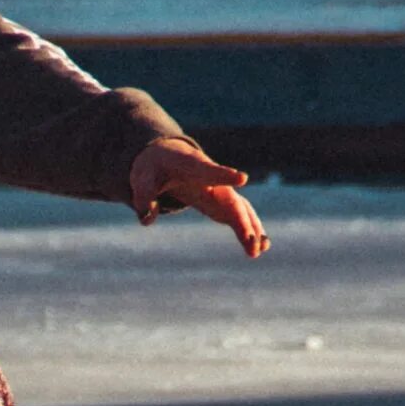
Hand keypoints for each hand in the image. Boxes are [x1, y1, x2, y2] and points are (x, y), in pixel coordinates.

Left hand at [129, 137, 268, 258]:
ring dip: (252, 228)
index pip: (209, 171)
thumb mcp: (141, 179)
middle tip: (252, 242)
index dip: (224, 175)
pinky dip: (251, 228)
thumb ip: (143, 197)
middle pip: (231, 200)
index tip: (242, 178)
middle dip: (242, 221)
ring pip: (241, 208)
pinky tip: (263, 245)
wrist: (167, 156)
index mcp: (192, 165)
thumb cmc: (154, 167)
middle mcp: (212, 178)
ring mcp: (220, 190)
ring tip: (261, 249)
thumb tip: (147, 219)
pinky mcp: (221, 201)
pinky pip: (240, 214)